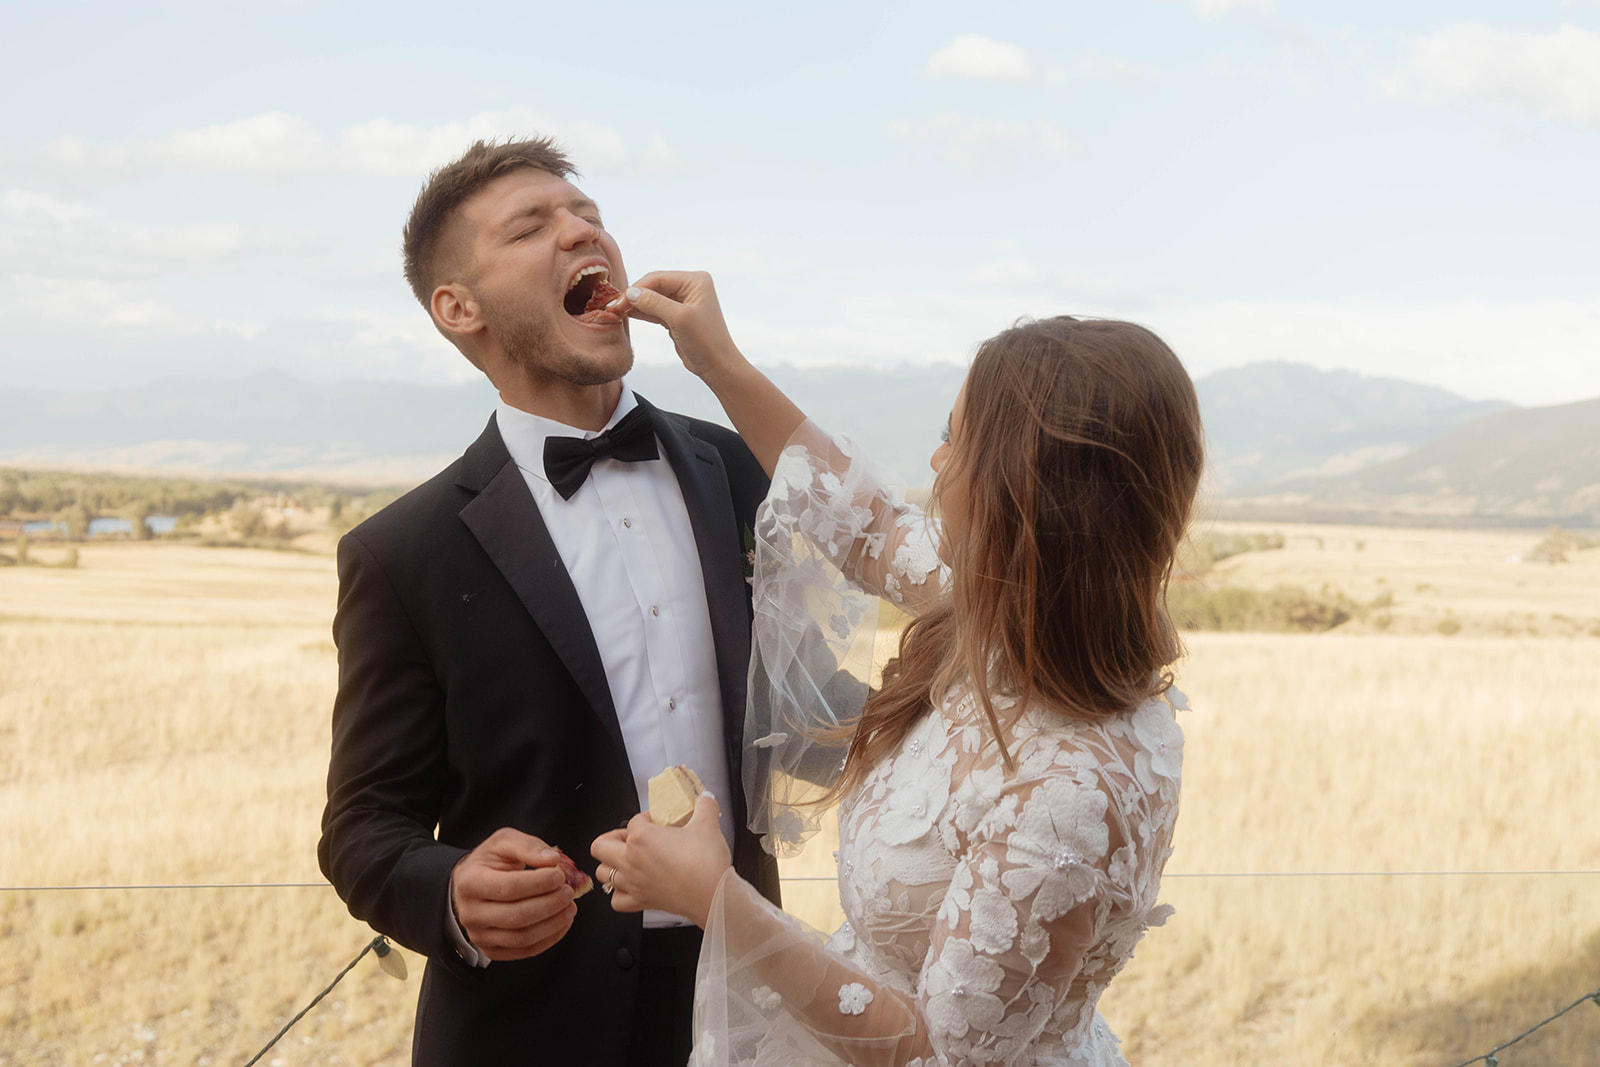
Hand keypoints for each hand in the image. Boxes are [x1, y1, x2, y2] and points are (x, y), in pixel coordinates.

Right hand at [450, 827, 578, 961]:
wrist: (472, 884)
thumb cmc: (490, 862)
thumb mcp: (504, 842)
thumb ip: (528, 846)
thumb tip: (552, 859)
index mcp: (470, 883)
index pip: (509, 888)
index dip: (539, 883)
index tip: (560, 875)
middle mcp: (470, 913)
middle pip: (516, 917)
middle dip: (550, 904)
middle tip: (569, 892)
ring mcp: (479, 936)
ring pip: (522, 938)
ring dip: (554, 923)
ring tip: (570, 906)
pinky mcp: (492, 950)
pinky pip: (525, 951)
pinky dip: (550, 938)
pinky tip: (563, 921)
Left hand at [590, 793, 731, 927]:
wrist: (713, 894)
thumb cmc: (705, 863)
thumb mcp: (707, 824)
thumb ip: (704, 806)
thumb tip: (705, 798)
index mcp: (642, 837)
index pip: (634, 820)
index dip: (646, 818)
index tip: (658, 821)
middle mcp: (631, 860)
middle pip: (601, 846)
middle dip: (612, 838)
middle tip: (629, 836)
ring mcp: (633, 882)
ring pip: (603, 873)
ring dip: (611, 865)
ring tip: (626, 860)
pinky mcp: (641, 901)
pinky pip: (617, 900)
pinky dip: (619, 893)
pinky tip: (630, 886)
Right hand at [614, 271, 749, 385]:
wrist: (717, 366)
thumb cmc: (705, 341)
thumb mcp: (679, 319)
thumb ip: (654, 303)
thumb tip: (630, 292)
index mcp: (695, 280)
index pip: (658, 278)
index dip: (636, 289)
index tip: (618, 302)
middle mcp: (690, 286)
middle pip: (653, 286)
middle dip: (634, 296)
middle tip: (613, 307)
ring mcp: (683, 301)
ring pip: (652, 298)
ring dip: (635, 304)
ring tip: (616, 312)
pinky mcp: (677, 315)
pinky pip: (655, 309)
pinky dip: (641, 312)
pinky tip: (626, 315)